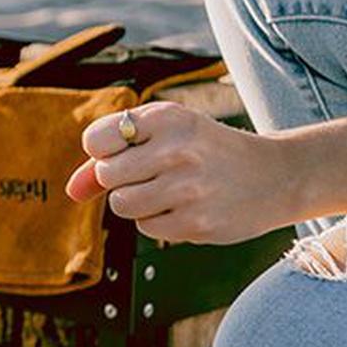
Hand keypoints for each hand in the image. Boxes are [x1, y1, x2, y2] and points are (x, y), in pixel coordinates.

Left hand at [66, 100, 290, 243]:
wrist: (275, 176)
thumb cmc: (205, 150)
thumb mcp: (163, 135)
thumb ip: (110, 156)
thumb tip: (71, 191)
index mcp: (166, 118)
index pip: (96, 140)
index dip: (102, 151)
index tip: (124, 151)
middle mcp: (178, 150)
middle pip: (107, 175)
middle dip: (119, 179)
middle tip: (151, 172)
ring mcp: (188, 188)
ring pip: (122, 205)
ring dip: (136, 202)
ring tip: (168, 190)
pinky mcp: (197, 222)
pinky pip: (145, 228)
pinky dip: (158, 222)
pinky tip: (185, 207)